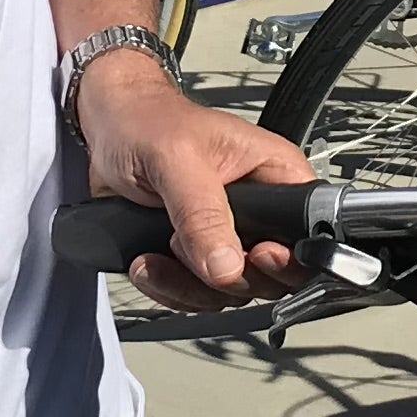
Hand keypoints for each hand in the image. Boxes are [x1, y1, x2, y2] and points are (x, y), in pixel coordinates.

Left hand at [78, 59, 315, 311]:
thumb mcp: (177, 160)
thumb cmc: (147, 121)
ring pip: (230, 291)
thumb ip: (203, 214)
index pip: (309, 232)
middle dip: (228, 277)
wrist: (106, 128)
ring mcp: (226, 238)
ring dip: (188, 285)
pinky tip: (147, 263)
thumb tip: (227, 266)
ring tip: (158, 253)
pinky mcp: (196, 255)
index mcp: (275, 175)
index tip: (257, 257)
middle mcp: (259, 213)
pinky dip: (167, 287)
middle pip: (272, 276)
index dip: (291, 258)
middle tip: (192, 250)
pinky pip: (196, 294)